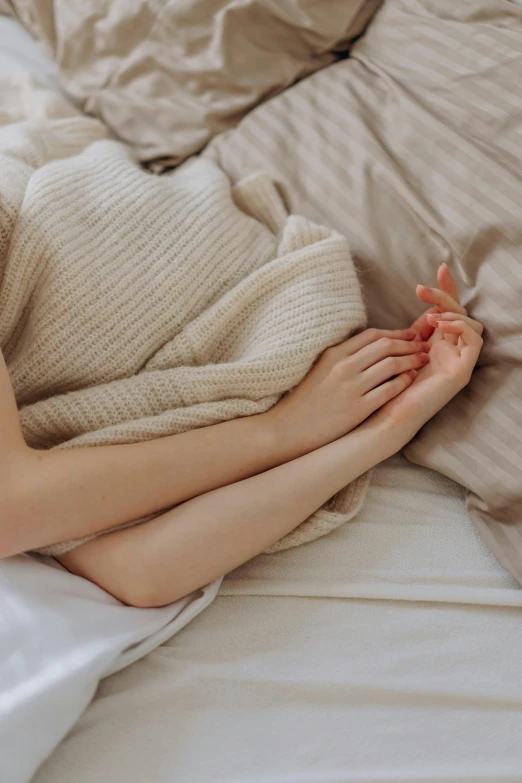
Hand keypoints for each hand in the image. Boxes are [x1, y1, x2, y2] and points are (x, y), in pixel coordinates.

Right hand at [267, 327, 430, 452]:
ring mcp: (351, 387)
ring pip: (390, 364)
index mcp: (334, 354)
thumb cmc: (306, 400)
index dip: (396, 332)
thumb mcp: (320, 369)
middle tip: (425, 345)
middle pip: (385, 346)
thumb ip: (343, 356)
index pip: (372, 335)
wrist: (290, 428)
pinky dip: (404, 381)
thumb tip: (369, 347)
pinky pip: (388, 389)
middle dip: (410, 344)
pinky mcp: (357, 408)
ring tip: (424, 360)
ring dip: (412, 360)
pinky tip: (412, 379)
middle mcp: (343, 367)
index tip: (411, 335)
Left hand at [375, 266, 482, 438]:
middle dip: (444, 296)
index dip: (445, 290)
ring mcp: (458, 361)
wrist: (386, 414)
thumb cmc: (387, 386)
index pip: (446, 311)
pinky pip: (475, 341)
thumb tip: (420, 311)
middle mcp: (450, 351)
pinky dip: (462, 327)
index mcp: (435, 344)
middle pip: (459, 314)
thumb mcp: (398, 349)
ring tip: (431, 316)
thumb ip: (410, 332)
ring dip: (453, 313)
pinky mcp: (462, 372)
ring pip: (472, 325)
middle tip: (420, 289)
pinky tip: (441, 325)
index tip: (439, 268)